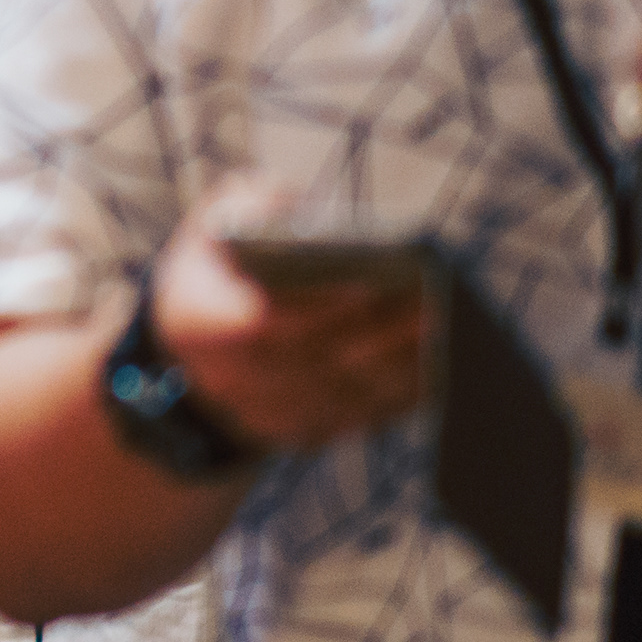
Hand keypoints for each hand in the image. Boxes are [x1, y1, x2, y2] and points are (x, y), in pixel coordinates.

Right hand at [149, 203, 425, 454]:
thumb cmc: (221, 260)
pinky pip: (356, 419)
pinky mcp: (297, 434)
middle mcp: (220, 378)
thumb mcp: (221, 217)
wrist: (193, 335)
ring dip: (398, 369)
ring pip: (341, 399)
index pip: (257, 323)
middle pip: (312, 365)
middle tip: (434, 305)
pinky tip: (437, 364)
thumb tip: (311, 219)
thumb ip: (256, 207)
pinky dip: (398, 396)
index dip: (315, 309)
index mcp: (193, 319)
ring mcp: (257, 415)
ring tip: (448, 332)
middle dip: (378, 336)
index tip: (372, 286)